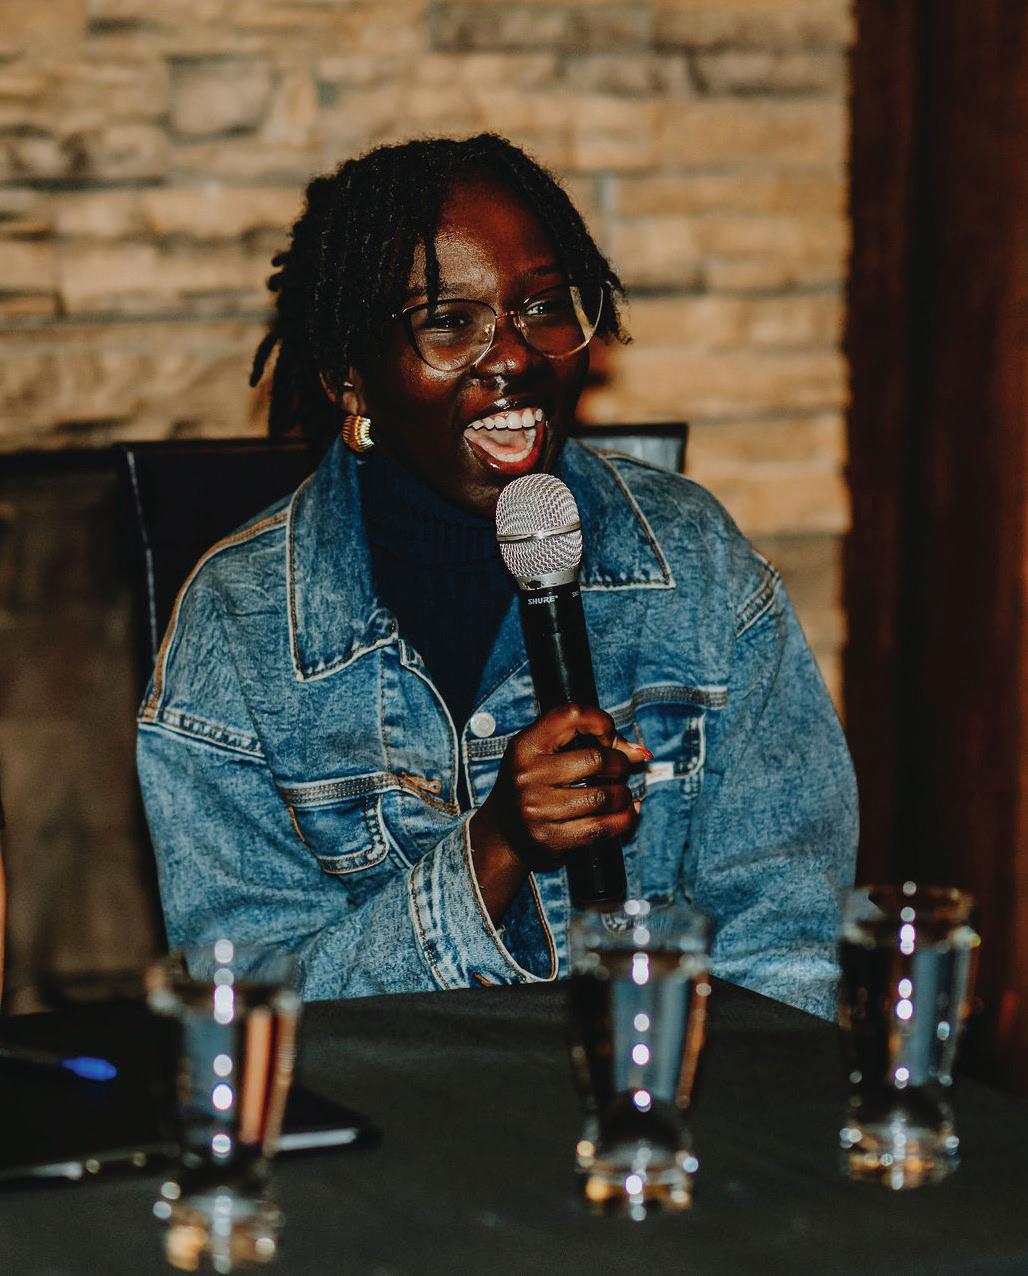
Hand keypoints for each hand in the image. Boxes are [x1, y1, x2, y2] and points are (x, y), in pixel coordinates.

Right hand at [469, 704, 650, 919]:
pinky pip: (602, 827)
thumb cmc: (532, 784)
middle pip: (596, 759)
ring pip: (604, 796)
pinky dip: (624, 819)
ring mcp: (538, 809)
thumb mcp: (544, 754)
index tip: (609, 736)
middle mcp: (527, 775)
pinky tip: (627, 812)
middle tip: (620, 769)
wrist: (502, 832)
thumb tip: (640, 752)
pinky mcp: (551, 838)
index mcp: (525, 746)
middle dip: (619, 763)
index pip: (571, 715)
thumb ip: (585, 742)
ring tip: (621, 793)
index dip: (601, 721)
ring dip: (623, 794)